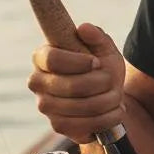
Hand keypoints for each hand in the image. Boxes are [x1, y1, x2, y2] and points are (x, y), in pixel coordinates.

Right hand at [27, 23, 126, 142]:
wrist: (108, 97)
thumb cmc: (102, 68)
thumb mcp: (105, 49)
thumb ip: (97, 36)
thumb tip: (84, 28)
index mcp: (43, 57)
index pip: (53, 59)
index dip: (78, 62)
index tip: (96, 62)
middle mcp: (37, 82)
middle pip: (71, 85)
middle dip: (101, 83)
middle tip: (112, 80)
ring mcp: (45, 106)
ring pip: (83, 106)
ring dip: (109, 100)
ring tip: (116, 95)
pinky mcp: (57, 125)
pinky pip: (86, 124)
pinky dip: (108, 117)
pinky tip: (114, 110)